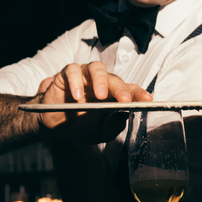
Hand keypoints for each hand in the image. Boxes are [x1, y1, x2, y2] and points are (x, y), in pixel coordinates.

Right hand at [33, 62, 151, 139]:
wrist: (54, 128)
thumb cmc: (80, 127)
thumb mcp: (99, 133)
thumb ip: (113, 126)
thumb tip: (124, 116)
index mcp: (112, 95)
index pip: (129, 90)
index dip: (139, 93)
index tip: (147, 100)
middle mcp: (100, 82)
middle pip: (114, 79)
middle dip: (121, 89)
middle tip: (124, 100)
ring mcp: (84, 76)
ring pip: (96, 68)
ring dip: (101, 80)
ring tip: (101, 95)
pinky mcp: (66, 74)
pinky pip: (72, 70)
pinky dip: (75, 81)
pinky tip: (77, 95)